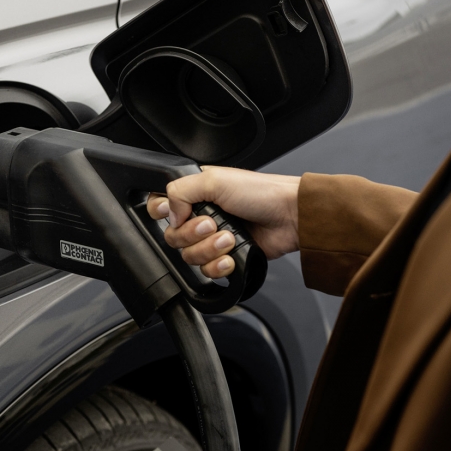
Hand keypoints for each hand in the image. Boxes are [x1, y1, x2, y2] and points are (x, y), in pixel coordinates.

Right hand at [146, 167, 299, 278]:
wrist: (290, 218)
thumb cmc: (261, 193)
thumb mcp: (215, 180)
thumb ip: (180, 191)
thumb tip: (167, 212)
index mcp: (194, 192)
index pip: (160, 204)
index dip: (162, 212)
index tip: (178, 213)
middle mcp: (200, 215)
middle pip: (172, 235)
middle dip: (192, 234)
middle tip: (213, 224)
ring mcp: (211, 238)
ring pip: (188, 256)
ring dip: (209, 249)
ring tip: (230, 237)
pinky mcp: (224, 257)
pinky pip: (206, 271)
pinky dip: (218, 266)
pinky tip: (231, 256)